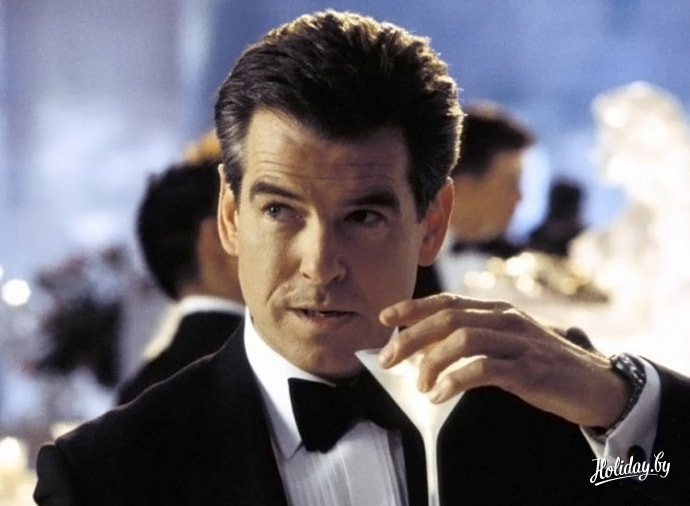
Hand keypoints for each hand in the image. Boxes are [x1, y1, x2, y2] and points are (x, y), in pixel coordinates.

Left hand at [378, 293, 629, 428]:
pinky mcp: (529, 369)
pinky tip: (439, 395)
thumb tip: (426, 351)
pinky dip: (455, 381)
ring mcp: (519, 342)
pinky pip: (483, 369)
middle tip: (388, 359)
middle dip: (411, 337)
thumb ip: (474, 341)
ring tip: (420, 385)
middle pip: (448, 318)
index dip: (413, 308)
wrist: (598, 384)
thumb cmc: (544, 366)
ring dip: (432, 362)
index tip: (385, 319)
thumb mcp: (508, 344)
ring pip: (462, 340)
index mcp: (498, 311)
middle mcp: (506, 320)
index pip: (448, 302)